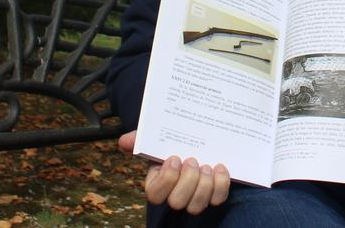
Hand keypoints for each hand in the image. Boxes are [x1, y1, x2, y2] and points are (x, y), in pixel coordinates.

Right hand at [115, 132, 230, 214]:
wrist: (196, 142)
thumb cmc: (172, 144)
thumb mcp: (156, 139)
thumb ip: (140, 138)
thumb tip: (124, 140)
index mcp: (157, 183)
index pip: (155, 194)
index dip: (166, 179)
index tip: (175, 158)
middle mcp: (174, 195)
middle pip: (177, 202)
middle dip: (187, 181)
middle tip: (193, 161)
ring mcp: (194, 198)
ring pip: (196, 206)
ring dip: (203, 185)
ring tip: (207, 165)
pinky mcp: (214, 195)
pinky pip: (217, 199)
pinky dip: (221, 184)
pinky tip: (220, 167)